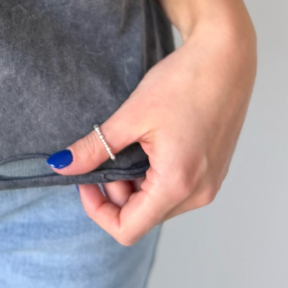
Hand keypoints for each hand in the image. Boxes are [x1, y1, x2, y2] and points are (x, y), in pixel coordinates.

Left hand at [49, 19, 255, 244]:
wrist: (225, 58)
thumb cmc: (184, 82)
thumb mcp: (131, 115)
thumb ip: (96, 147)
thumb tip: (62, 166)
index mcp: (178, 184)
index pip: (128, 229)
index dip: (98, 210)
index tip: (85, 180)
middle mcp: (199, 194)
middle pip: (142, 217)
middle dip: (116, 193)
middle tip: (106, 152)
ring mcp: (209, 184)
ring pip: (158, 204)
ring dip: (135, 183)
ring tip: (131, 143)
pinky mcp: (213, 172)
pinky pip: (175, 189)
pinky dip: (154, 176)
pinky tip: (150, 143)